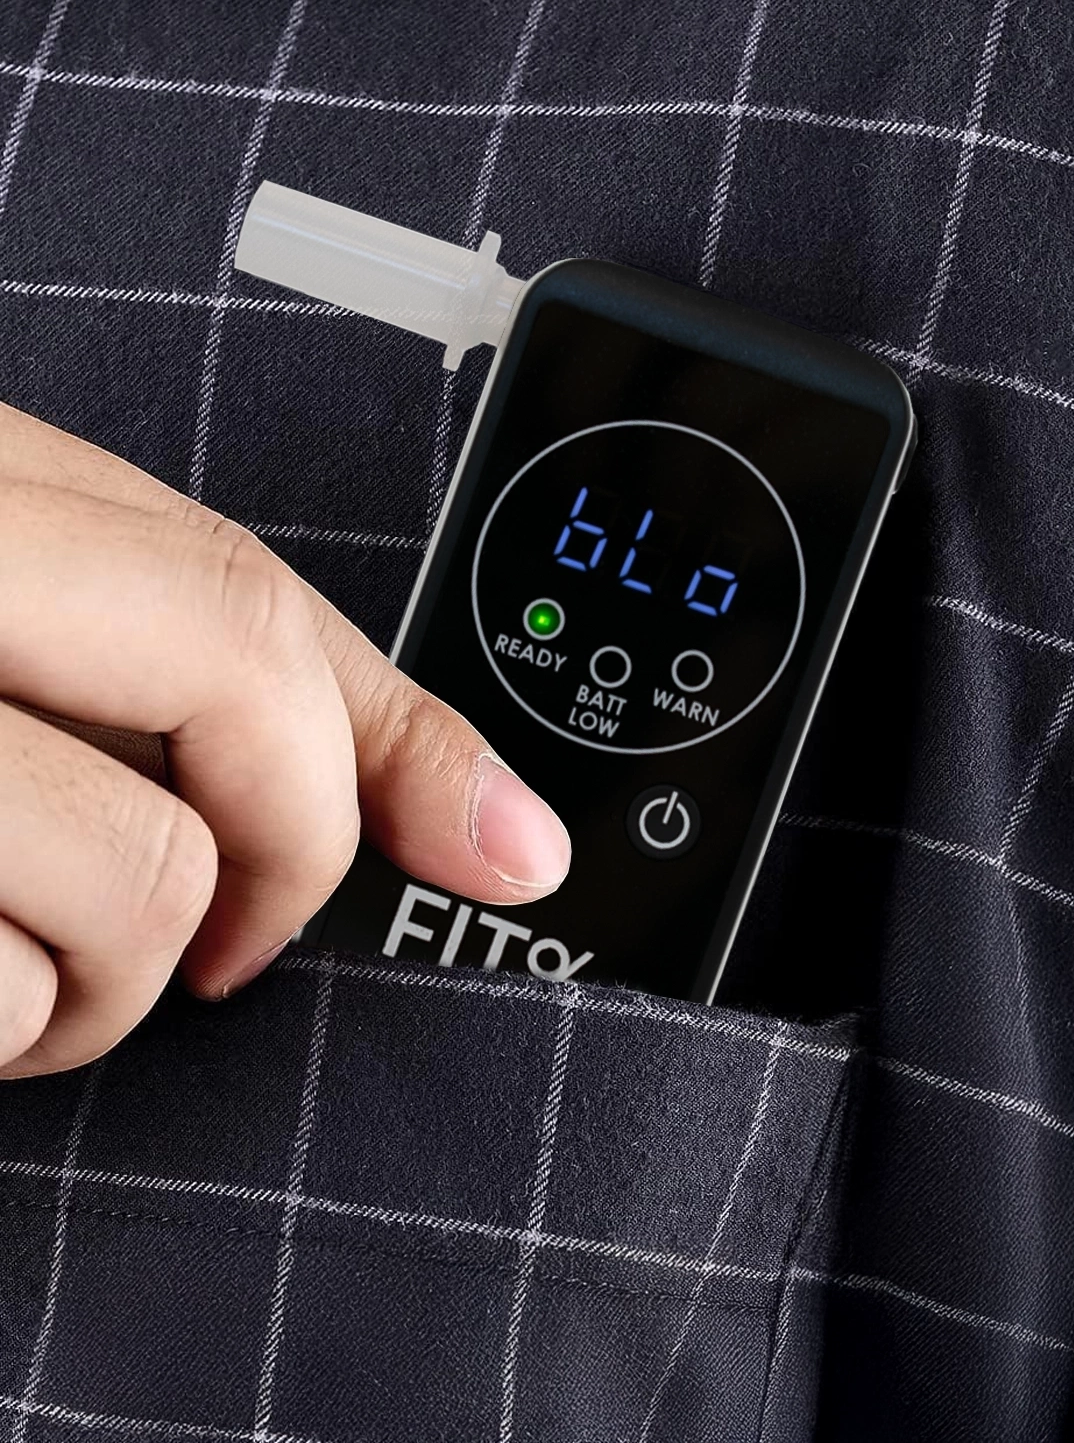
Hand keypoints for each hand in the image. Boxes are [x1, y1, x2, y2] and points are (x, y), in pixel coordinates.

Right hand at [0, 402, 570, 1077]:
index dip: (401, 743)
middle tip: (228, 952)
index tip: (502, 851)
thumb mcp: (33, 649)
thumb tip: (512, 834)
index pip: (255, 594)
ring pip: (142, 877)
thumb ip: (222, 697)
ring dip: (97, 990)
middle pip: (244, 678)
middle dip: (290, 856)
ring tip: (14, 975)